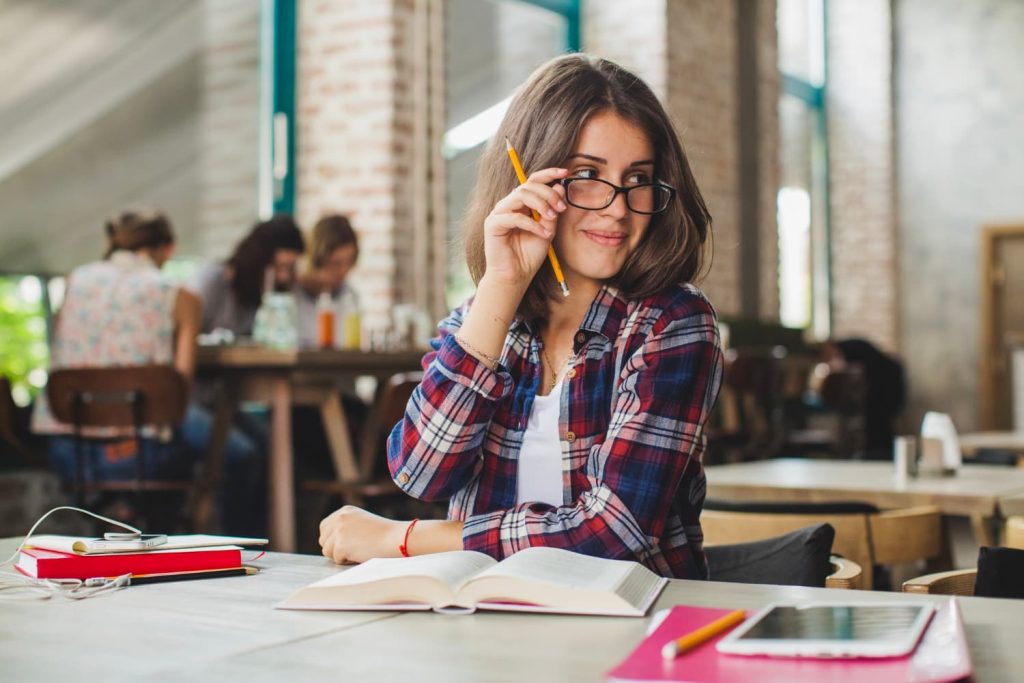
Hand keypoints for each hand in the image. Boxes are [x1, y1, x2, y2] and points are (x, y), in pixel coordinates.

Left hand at [318, 505, 404, 563]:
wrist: (396, 539)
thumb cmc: (384, 535)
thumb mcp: (362, 523)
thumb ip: (345, 527)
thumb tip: (329, 542)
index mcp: (344, 511)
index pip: (325, 527)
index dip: (333, 539)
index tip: (346, 543)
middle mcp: (339, 518)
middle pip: (323, 540)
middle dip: (335, 548)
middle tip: (353, 548)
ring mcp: (339, 531)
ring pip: (327, 551)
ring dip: (340, 555)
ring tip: (358, 550)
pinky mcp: (341, 545)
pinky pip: (336, 559)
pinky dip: (347, 560)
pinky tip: (360, 554)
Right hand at [482, 167, 568, 288]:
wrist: (515, 276)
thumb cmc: (529, 255)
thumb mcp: (548, 229)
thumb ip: (552, 210)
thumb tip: (559, 187)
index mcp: (521, 204)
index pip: (533, 181)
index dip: (549, 174)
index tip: (566, 172)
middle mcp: (509, 205)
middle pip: (528, 186)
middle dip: (548, 194)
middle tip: (561, 208)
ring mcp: (499, 213)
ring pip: (520, 195)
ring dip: (541, 204)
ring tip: (552, 218)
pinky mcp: (493, 224)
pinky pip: (514, 217)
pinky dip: (532, 224)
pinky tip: (543, 234)